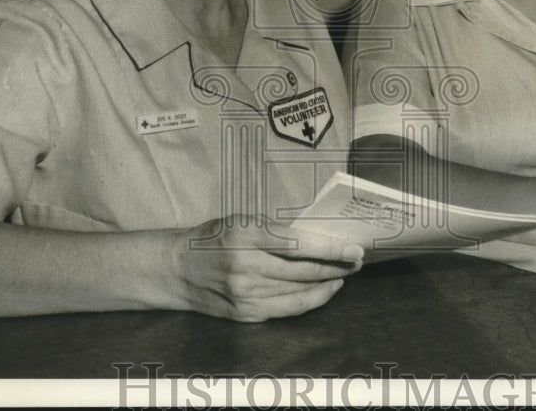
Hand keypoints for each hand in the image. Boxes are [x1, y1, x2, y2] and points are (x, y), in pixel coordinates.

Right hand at [169, 215, 363, 321]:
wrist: (178, 269)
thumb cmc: (214, 238)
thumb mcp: (242, 221)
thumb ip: (276, 230)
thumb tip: (319, 238)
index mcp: (245, 236)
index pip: (298, 244)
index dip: (331, 249)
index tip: (355, 249)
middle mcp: (246, 267)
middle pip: (304, 271)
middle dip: (337, 266)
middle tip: (357, 260)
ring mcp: (246, 294)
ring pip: (301, 292)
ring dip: (329, 283)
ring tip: (345, 273)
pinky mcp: (247, 314)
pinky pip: (289, 309)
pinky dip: (312, 300)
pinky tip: (325, 290)